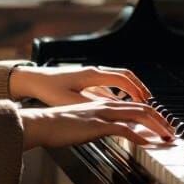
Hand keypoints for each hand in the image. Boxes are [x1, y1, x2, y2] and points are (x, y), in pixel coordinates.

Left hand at [9, 64, 151, 105]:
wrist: (33, 80)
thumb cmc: (49, 88)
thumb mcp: (72, 100)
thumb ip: (95, 105)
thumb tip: (115, 110)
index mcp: (93, 75)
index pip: (123, 79)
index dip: (138, 90)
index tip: (147, 101)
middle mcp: (94, 72)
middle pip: (124, 77)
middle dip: (139, 89)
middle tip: (150, 102)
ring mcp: (90, 76)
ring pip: (116, 81)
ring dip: (129, 91)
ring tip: (139, 105)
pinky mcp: (85, 82)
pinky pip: (108, 86)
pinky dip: (118, 94)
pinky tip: (119, 105)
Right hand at [20, 100, 174, 150]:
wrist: (42, 123)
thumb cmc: (56, 125)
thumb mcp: (79, 123)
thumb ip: (94, 125)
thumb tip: (103, 132)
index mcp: (102, 105)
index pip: (133, 106)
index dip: (150, 114)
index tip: (160, 125)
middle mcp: (105, 106)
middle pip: (142, 108)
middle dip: (160, 120)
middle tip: (171, 131)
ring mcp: (102, 115)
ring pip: (138, 115)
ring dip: (156, 126)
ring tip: (166, 137)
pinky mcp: (98, 125)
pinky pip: (124, 129)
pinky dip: (139, 137)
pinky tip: (146, 144)